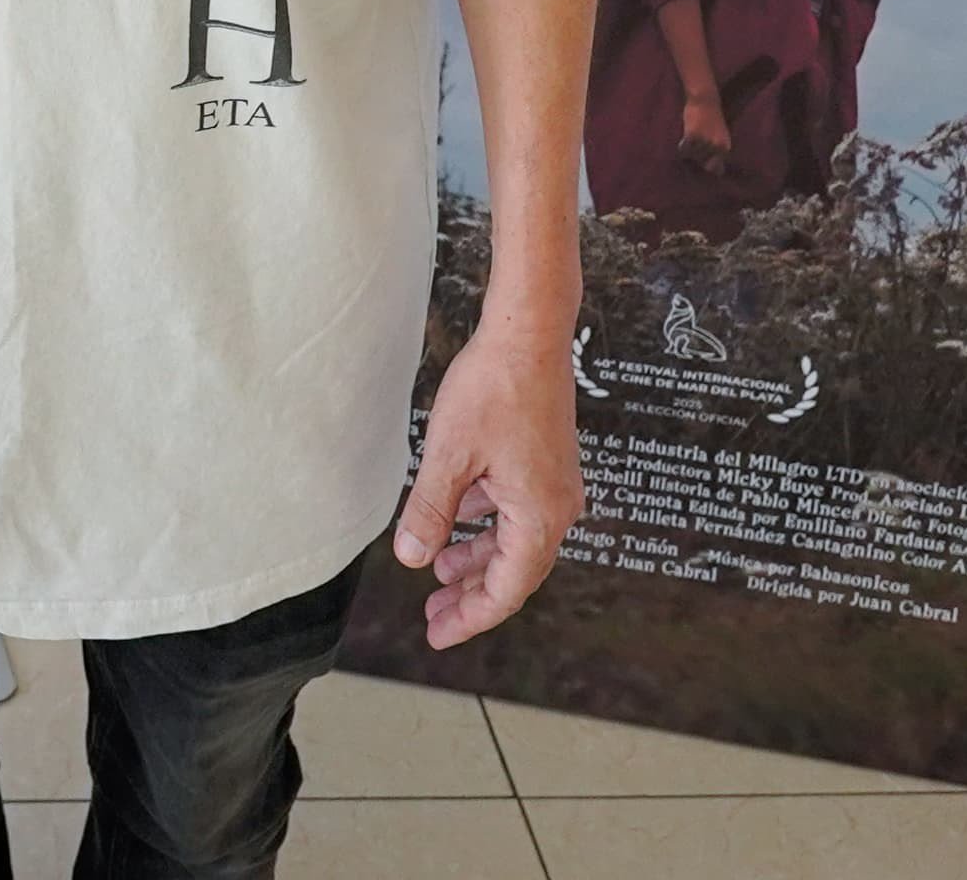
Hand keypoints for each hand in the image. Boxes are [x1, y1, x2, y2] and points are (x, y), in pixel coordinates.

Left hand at [392, 319, 586, 648]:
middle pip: (514, 571)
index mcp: (539, 516)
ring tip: (438, 575)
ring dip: (476, 560)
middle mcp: (556, 507)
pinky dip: (485, 525)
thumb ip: (429, 511)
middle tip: (433, 617)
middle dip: (471, 596)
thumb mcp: (448, 455)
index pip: (507, 589)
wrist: (529, 333)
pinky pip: (516, 511)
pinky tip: (455, 520)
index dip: (471, 617)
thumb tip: (410, 559)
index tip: (438, 634)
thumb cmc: (493, 388)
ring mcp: (555, 484)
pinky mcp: (546, 462)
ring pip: (514, 541)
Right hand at [676, 93, 731, 172]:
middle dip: (696, 154)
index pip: (714, 168)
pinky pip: (683, 149)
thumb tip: (718, 174)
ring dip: (688, 148)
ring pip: (691, 156)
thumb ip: (719, 154)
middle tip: (698, 139)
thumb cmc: (712, 118)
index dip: (706, 165)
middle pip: (700, 161)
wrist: (705, 99)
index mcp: (725, 147)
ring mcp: (704, 141)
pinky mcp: (692, 135)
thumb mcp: (720, 136)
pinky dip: (681, 145)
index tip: (702, 162)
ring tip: (692, 134)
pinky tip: (684, 136)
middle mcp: (716, 146)